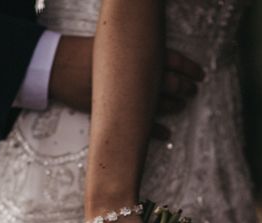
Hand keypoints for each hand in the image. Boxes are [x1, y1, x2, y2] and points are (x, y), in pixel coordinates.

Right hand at [49, 36, 204, 125]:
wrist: (61, 66)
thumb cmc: (86, 55)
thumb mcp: (115, 49)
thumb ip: (136, 56)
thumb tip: (155, 60)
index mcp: (138, 55)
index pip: (172, 60)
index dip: (189, 68)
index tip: (200, 75)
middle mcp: (136, 75)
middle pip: (171, 83)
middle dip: (185, 89)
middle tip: (192, 92)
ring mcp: (127, 96)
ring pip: (160, 104)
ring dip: (174, 106)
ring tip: (181, 106)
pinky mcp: (116, 113)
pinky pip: (142, 127)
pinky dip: (157, 131)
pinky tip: (167, 134)